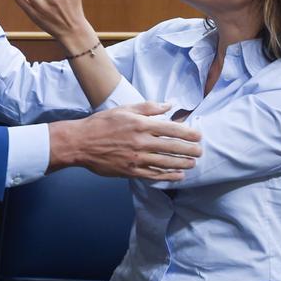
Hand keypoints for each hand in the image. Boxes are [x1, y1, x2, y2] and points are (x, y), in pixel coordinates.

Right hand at [47, 102, 203, 180]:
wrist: (81, 143)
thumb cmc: (102, 124)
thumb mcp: (125, 109)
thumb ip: (149, 107)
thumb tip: (169, 105)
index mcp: (141, 124)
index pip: (171, 129)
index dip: (188, 133)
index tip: (198, 136)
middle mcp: (141, 142)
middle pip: (172, 147)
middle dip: (189, 150)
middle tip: (200, 152)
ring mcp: (136, 158)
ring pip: (165, 162)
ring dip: (182, 164)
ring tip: (193, 164)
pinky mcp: (130, 171)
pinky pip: (153, 174)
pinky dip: (167, 176)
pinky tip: (177, 176)